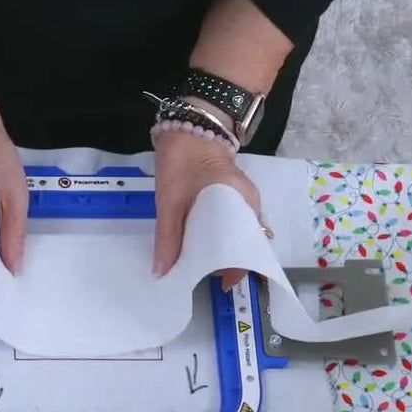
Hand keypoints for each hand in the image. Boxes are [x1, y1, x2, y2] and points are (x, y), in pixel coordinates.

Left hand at [152, 128, 262, 287]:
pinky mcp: (232, 197)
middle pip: (244, 243)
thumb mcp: (170, 201)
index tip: (221, 284)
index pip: (249, 246)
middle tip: (204, 278)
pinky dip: (218, 237)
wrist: (188, 127)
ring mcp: (242, 200)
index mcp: (242, 204)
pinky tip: (201, 247)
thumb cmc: (182, 161)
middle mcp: (249, 205)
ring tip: (201, 268)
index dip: (237, 268)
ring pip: (237, 234)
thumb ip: (168, 237)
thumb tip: (162, 272)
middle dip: (227, 263)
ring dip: (222, 251)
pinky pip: (231, 224)